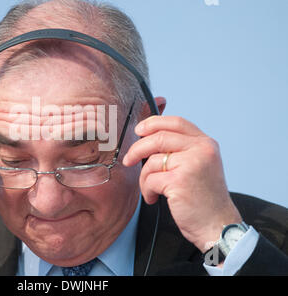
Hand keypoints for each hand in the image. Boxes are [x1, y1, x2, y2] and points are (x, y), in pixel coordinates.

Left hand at [123, 116, 241, 251]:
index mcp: (206, 144)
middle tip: (128, 160)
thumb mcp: (200, 165)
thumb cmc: (205, 199)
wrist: (218, 225)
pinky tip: (154, 198)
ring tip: (151, 190)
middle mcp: (201, 150)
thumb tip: (150, 139)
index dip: (153, 123)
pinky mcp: (179, 180)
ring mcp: (191, 164)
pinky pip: (150, 179)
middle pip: (158, 138)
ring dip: (144, 177)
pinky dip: (147, 190)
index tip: (139, 130)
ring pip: (152, 161)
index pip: (176, 122)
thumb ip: (182, 150)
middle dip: (137, 149)